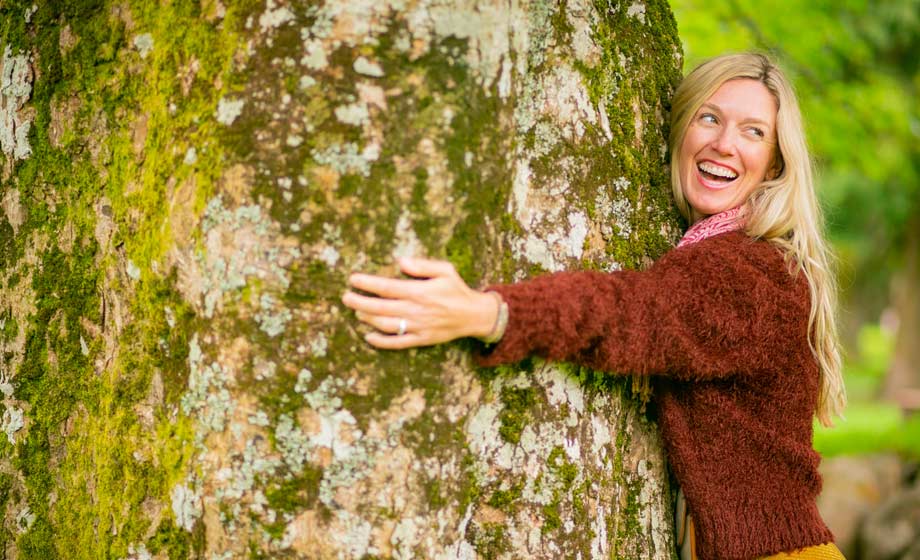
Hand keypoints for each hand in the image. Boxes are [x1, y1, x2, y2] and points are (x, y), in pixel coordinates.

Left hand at [341, 257, 498, 349]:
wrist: (473, 315)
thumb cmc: (456, 290)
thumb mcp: (445, 270)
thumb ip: (422, 265)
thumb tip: (400, 261)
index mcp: (419, 291)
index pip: (386, 287)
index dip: (367, 283)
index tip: (353, 279)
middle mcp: (416, 310)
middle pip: (380, 307)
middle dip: (359, 302)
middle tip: (345, 297)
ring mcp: (417, 327)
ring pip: (385, 325)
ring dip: (367, 319)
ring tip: (356, 312)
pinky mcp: (420, 339)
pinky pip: (397, 343)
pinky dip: (381, 341)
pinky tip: (368, 336)